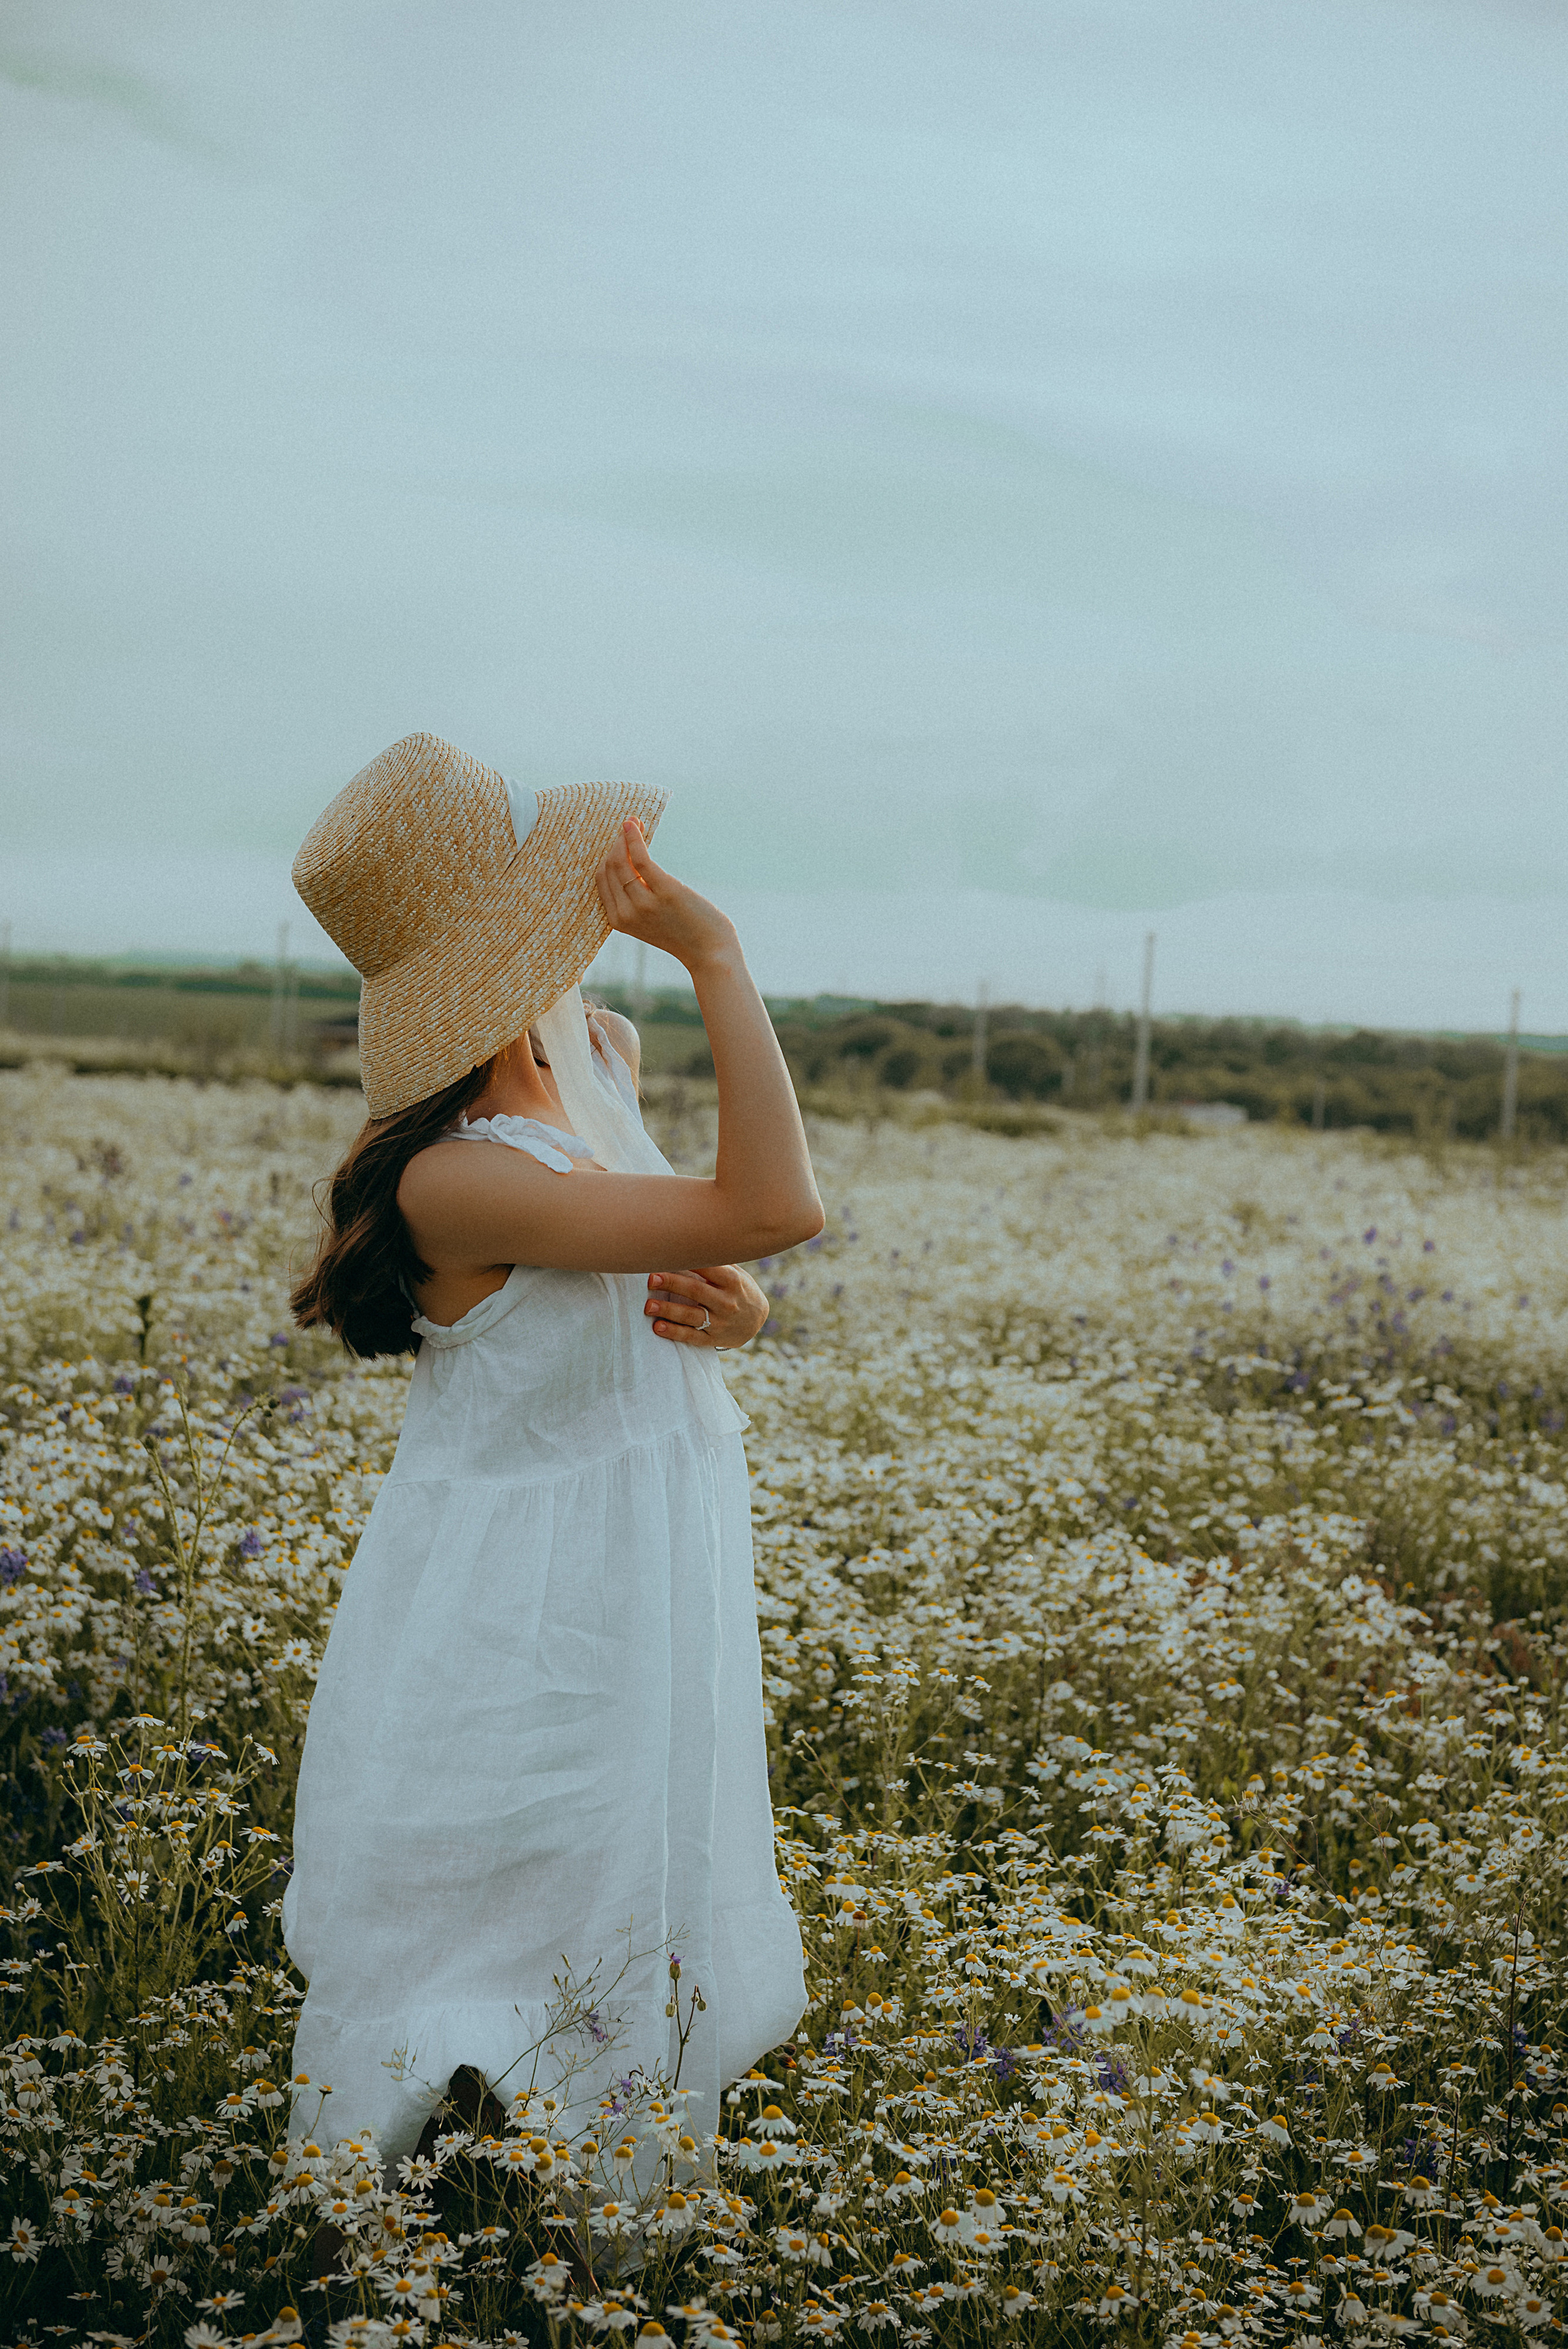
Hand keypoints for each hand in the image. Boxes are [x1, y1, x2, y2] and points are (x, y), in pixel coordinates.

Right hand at [596, 820, 738, 973]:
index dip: (607, 856)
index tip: (617, 840)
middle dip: (615, 843)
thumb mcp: (651, 922)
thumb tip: (633, 865)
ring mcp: (643, 904)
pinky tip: (635, 825)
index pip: (602, 881)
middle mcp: (626, 913)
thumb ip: (637, 901)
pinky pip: (640, 859)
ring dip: (624, 837)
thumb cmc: (684, 934)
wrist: (710, 953)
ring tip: (633, 822)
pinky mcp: (664, 891)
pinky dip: (634, 839)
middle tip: (626, 826)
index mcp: (618, 921)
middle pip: (609, 868)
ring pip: (620, 862)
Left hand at [644, 1264, 768, 1349]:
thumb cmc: (739, 1289)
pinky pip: (692, 1336)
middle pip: (695, 1291)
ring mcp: (720, 1322)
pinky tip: (658, 1327)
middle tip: (651, 1278)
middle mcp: (727, 1302)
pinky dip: (674, 1333)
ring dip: (668, 1310)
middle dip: (672, 1283)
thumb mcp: (737, 1273)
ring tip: (648, 1306)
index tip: (667, 1254)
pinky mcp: (713, 1339)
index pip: (708, 1268)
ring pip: (691, 1316)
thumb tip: (693, 1238)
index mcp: (732, 1281)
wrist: (757, 1321)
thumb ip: (718, 1261)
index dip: (687, 1261)